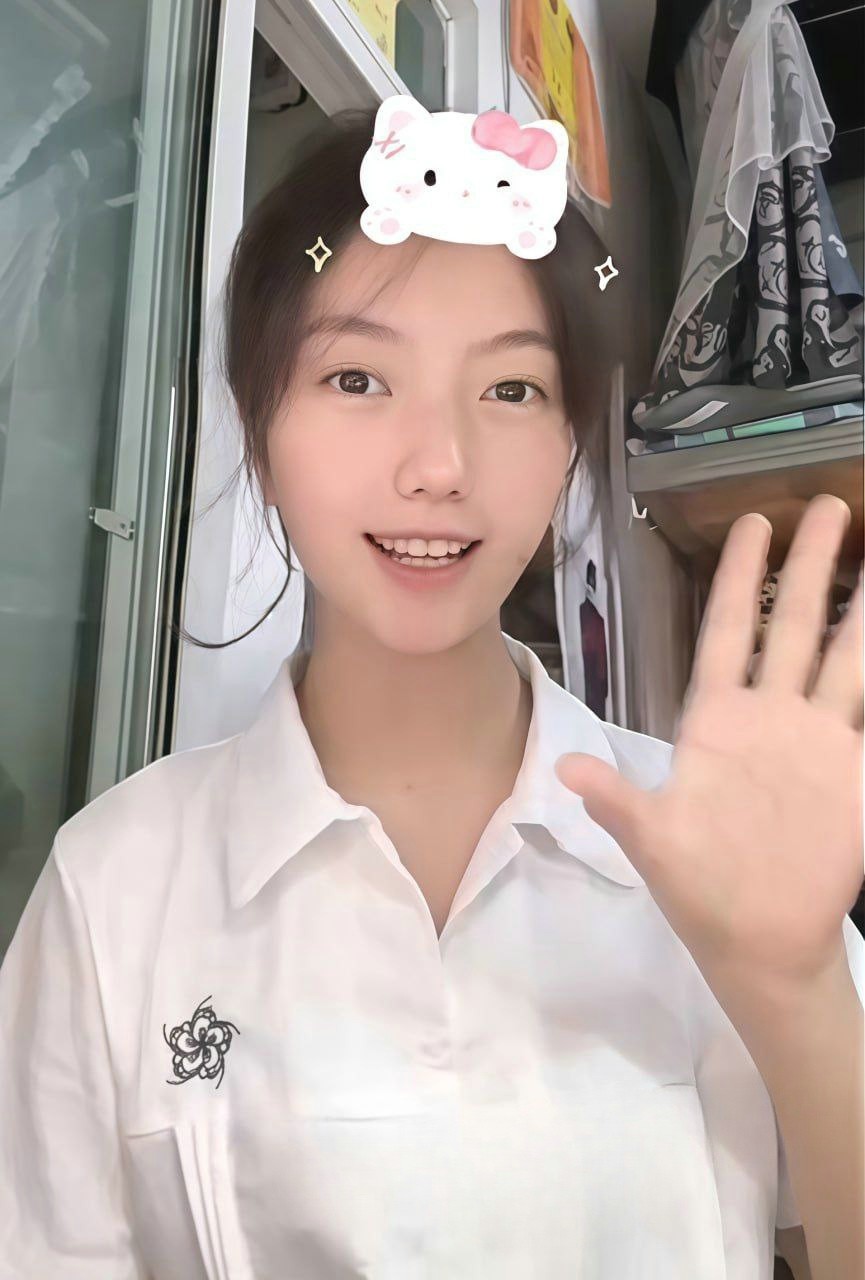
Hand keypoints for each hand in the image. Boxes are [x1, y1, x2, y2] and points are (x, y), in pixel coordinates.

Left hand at [555, 495, 862, 1007]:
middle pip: (788, 624)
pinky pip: (864, 704)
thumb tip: (564, 772)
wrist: (760, 939)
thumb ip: (618, 801)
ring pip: (839, 655)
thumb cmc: (700, 887)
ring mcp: (814, 738)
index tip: (750, 525)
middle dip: (807, 566)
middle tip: (825, 505)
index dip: (738, 578)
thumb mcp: (651, 841)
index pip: (727, 632)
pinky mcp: (849, 767)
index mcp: (714, 721)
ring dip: (857, 607)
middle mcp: (766, 716)